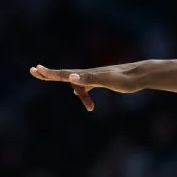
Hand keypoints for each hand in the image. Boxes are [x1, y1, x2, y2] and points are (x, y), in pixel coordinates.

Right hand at [29, 63, 143, 110]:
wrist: (141, 75)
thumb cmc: (125, 79)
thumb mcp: (107, 80)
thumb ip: (89, 79)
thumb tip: (71, 76)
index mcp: (87, 74)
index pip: (64, 73)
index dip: (49, 73)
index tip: (35, 69)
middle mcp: (89, 74)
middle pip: (66, 75)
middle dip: (51, 75)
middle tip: (35, 71)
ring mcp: (96, 77)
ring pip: (79, 85)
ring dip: (79, 95)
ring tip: (90, 107)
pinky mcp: (104, 81)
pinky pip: (88, 87)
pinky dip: (85, 95)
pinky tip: (88, 104)